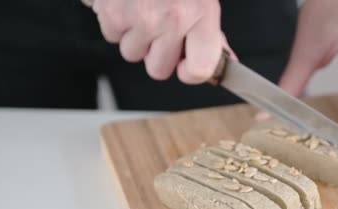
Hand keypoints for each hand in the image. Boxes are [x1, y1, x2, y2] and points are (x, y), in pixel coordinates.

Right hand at [92, 0, 233, 82]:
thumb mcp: (202, 0)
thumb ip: (211, 34)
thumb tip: (226, 62)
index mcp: (202, 14)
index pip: (200, 70)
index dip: (190, 72)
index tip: (185, 64)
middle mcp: (173, 18)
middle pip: (158, 70)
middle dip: (156, 53)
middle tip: (159, 25)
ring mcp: (141, 16)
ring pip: (132, 54)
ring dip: (135, 36)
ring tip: (142, 7)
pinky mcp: (112, 11)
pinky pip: (112, 35)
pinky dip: (116, 21)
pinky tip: (126, 1)